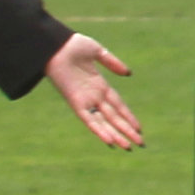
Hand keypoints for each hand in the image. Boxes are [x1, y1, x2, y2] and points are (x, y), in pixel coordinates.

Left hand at [42, 33, 144, 148]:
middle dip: (127, 131)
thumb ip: (112, 63)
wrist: (54, 45)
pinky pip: (89, 119)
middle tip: (140, 144)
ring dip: (116, 135)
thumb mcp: (97, 52)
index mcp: (100, 85)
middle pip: (114, 117)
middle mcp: (93, 96)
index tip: (139, 128)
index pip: (118, 105)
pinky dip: (99, 130)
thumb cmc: (72, 45)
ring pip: (104, 122)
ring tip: (128, 148)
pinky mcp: (75, 102)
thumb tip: (128, 73)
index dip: (129, 116)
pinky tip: (110, 141)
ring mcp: (85, 100)